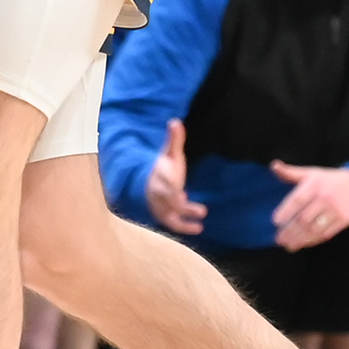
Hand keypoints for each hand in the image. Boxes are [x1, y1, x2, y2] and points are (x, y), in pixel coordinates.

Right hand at [144, 119, 202, 234]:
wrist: (148, 183)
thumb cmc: (163, 167)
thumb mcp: (169, 153)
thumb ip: (174, 140)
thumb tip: (175, 121)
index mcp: (159, 177)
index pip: (164, 184)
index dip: (170, 189)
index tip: (179, 191)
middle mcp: (158, 194)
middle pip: (166, 202)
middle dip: (179, 206)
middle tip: (199, 209)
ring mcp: (160, 206)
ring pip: (170, 216)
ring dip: (183, 221)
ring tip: (200, 223)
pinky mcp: (164, 216)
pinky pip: (173, 224)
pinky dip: (184, 227)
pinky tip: (198, 227)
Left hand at [269, 162, 348, 250]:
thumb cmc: (329, 180)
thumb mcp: (311, 173)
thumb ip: (291, 172)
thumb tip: (274, 166)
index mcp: (315, 184)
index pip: (298, 199)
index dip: (286, 211)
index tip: (275, 221)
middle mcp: (325, 197)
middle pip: (304, 218)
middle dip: (290, 231)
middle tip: (278, 239)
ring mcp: (335, 210)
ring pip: (314, 228)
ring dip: (300, 239)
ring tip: (288, 245)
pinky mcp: (344, 221)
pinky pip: (326, 234)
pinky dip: (313, 241)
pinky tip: (303, 244)